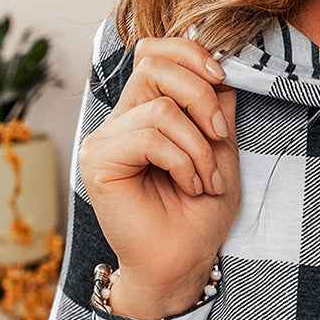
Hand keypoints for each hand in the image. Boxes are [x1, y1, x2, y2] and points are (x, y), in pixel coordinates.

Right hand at [77, 34, 241, 318]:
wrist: (182, 265)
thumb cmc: (198, 218)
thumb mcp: (221, 154)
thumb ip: (217, 111)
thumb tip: (222, 73)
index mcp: (145, 113)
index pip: (154, 54)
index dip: (190, 54)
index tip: (222, 80)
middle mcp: (121, 121)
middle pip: (154, 66)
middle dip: (200, 97)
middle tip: (219, 139)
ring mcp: (105, 139)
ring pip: (159, 107)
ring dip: (197, 146)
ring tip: (206, 181)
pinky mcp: (98, 160)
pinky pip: (149, 136)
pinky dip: (181, 160)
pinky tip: (189, 186)